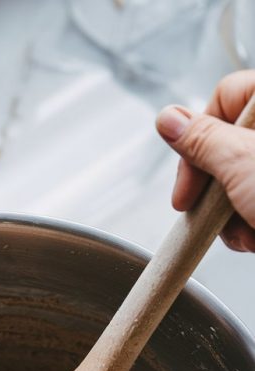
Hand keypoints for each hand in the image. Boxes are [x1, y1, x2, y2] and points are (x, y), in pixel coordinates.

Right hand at [155, 70, 254, 252]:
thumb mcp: (241, 162)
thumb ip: (202, 139)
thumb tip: (167, 119)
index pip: (225, 97)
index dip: (199, 140)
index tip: (190, 181)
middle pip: (228, 144)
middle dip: (215, 188)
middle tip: (212, 212)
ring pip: (240, 179)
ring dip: (232, 217)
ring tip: (248, 230)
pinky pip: (253, 202)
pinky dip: (250, 226)